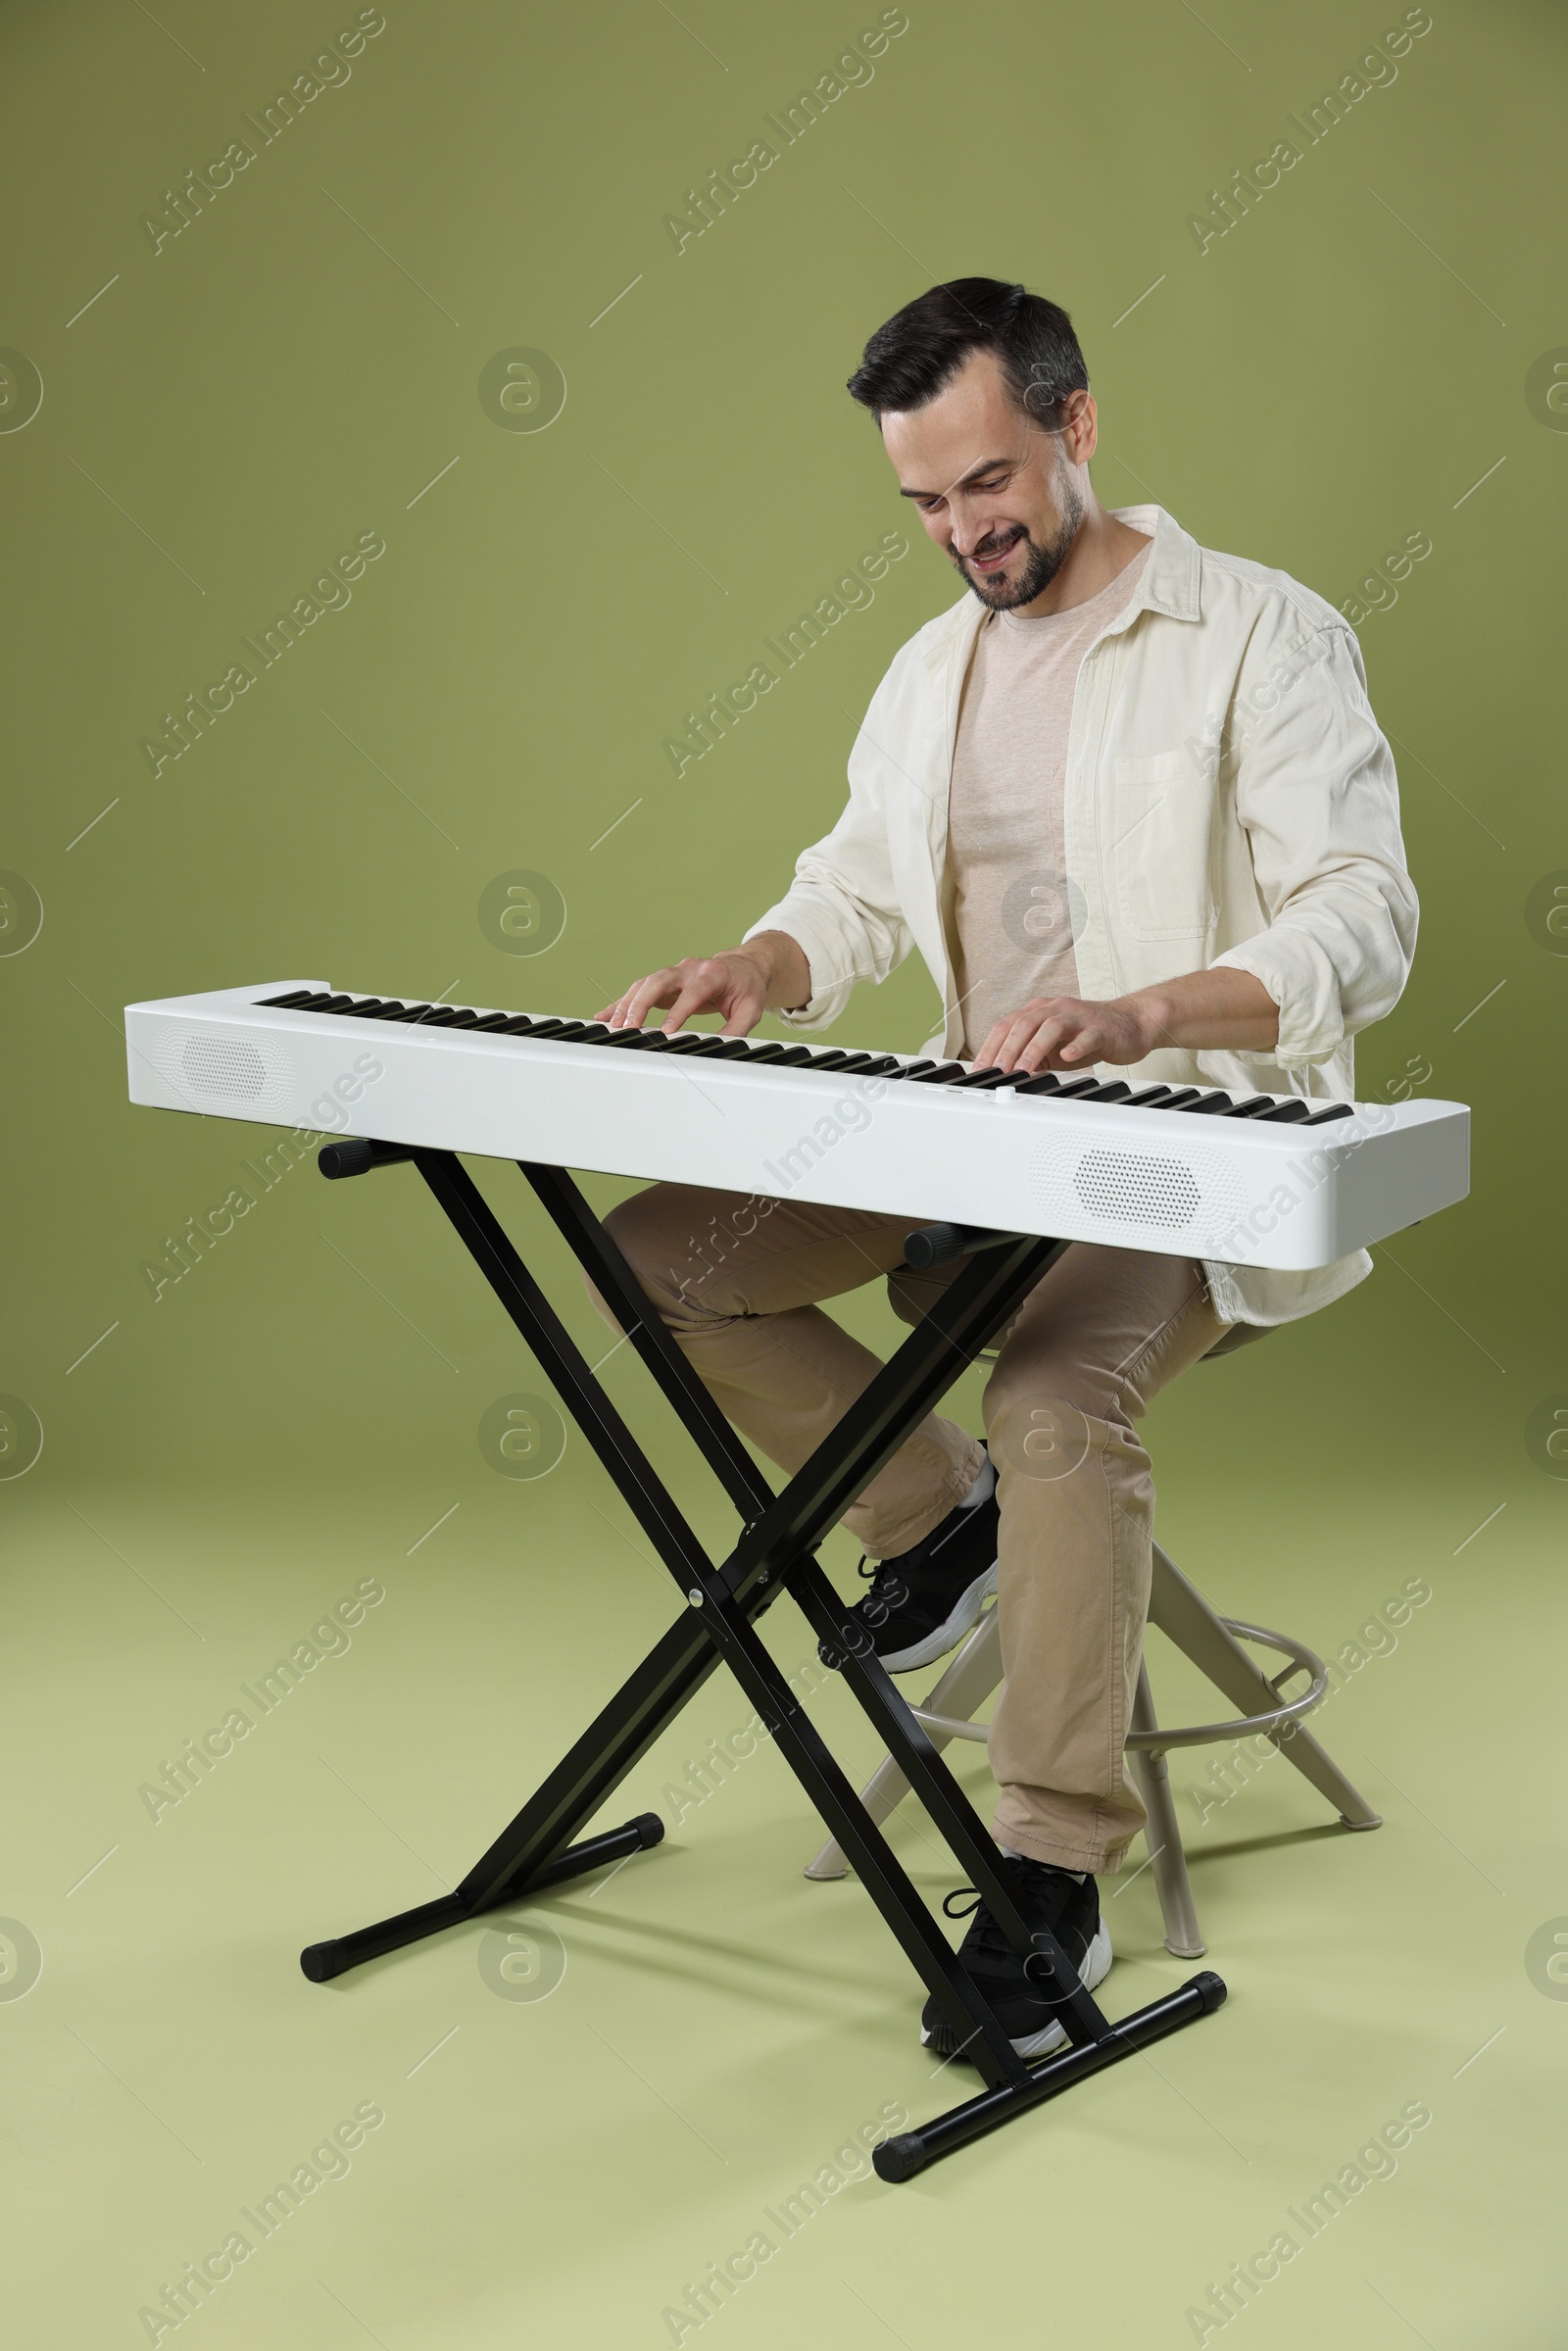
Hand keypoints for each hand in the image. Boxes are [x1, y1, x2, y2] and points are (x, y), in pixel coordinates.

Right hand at [598, 947, 771, 1035]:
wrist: (742, 967)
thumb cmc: (746, 988)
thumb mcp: (750, 1010)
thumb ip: (736, 1030)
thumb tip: (720, 1050)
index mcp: (713, 974)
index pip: (693, 991)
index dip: (679, 1010)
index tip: (666, 1031)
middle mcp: (690, 969)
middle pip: (660, 981)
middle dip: (642, 1003)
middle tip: (630, 1026)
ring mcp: (675, 973)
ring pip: (645, 984)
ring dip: (627, 1004)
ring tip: (614, 1025)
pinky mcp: (664, 982)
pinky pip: (639, 990)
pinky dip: (621, 1003)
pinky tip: (605, 1015)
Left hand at [972, 994, 1159, 1074]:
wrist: (1129, 1025)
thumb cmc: (1087, 1036)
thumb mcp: (1052, 1047)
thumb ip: (1029, 1055)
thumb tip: (1004, 1076)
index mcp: (1039, 1011)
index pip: (1007, 1024)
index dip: (991, 1046)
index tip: (980, 1069)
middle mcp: (1056, 1009)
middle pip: (1025, 1023)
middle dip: (1007, 1049)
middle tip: (997, 1072)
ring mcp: (1078, 1017)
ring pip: (1051, 1026)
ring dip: (1033, 1048)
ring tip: (1023, 1068)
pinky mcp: (1100, 1029)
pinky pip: (1086, 1036)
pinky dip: (1075, 1047)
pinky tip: (1067, 1058)